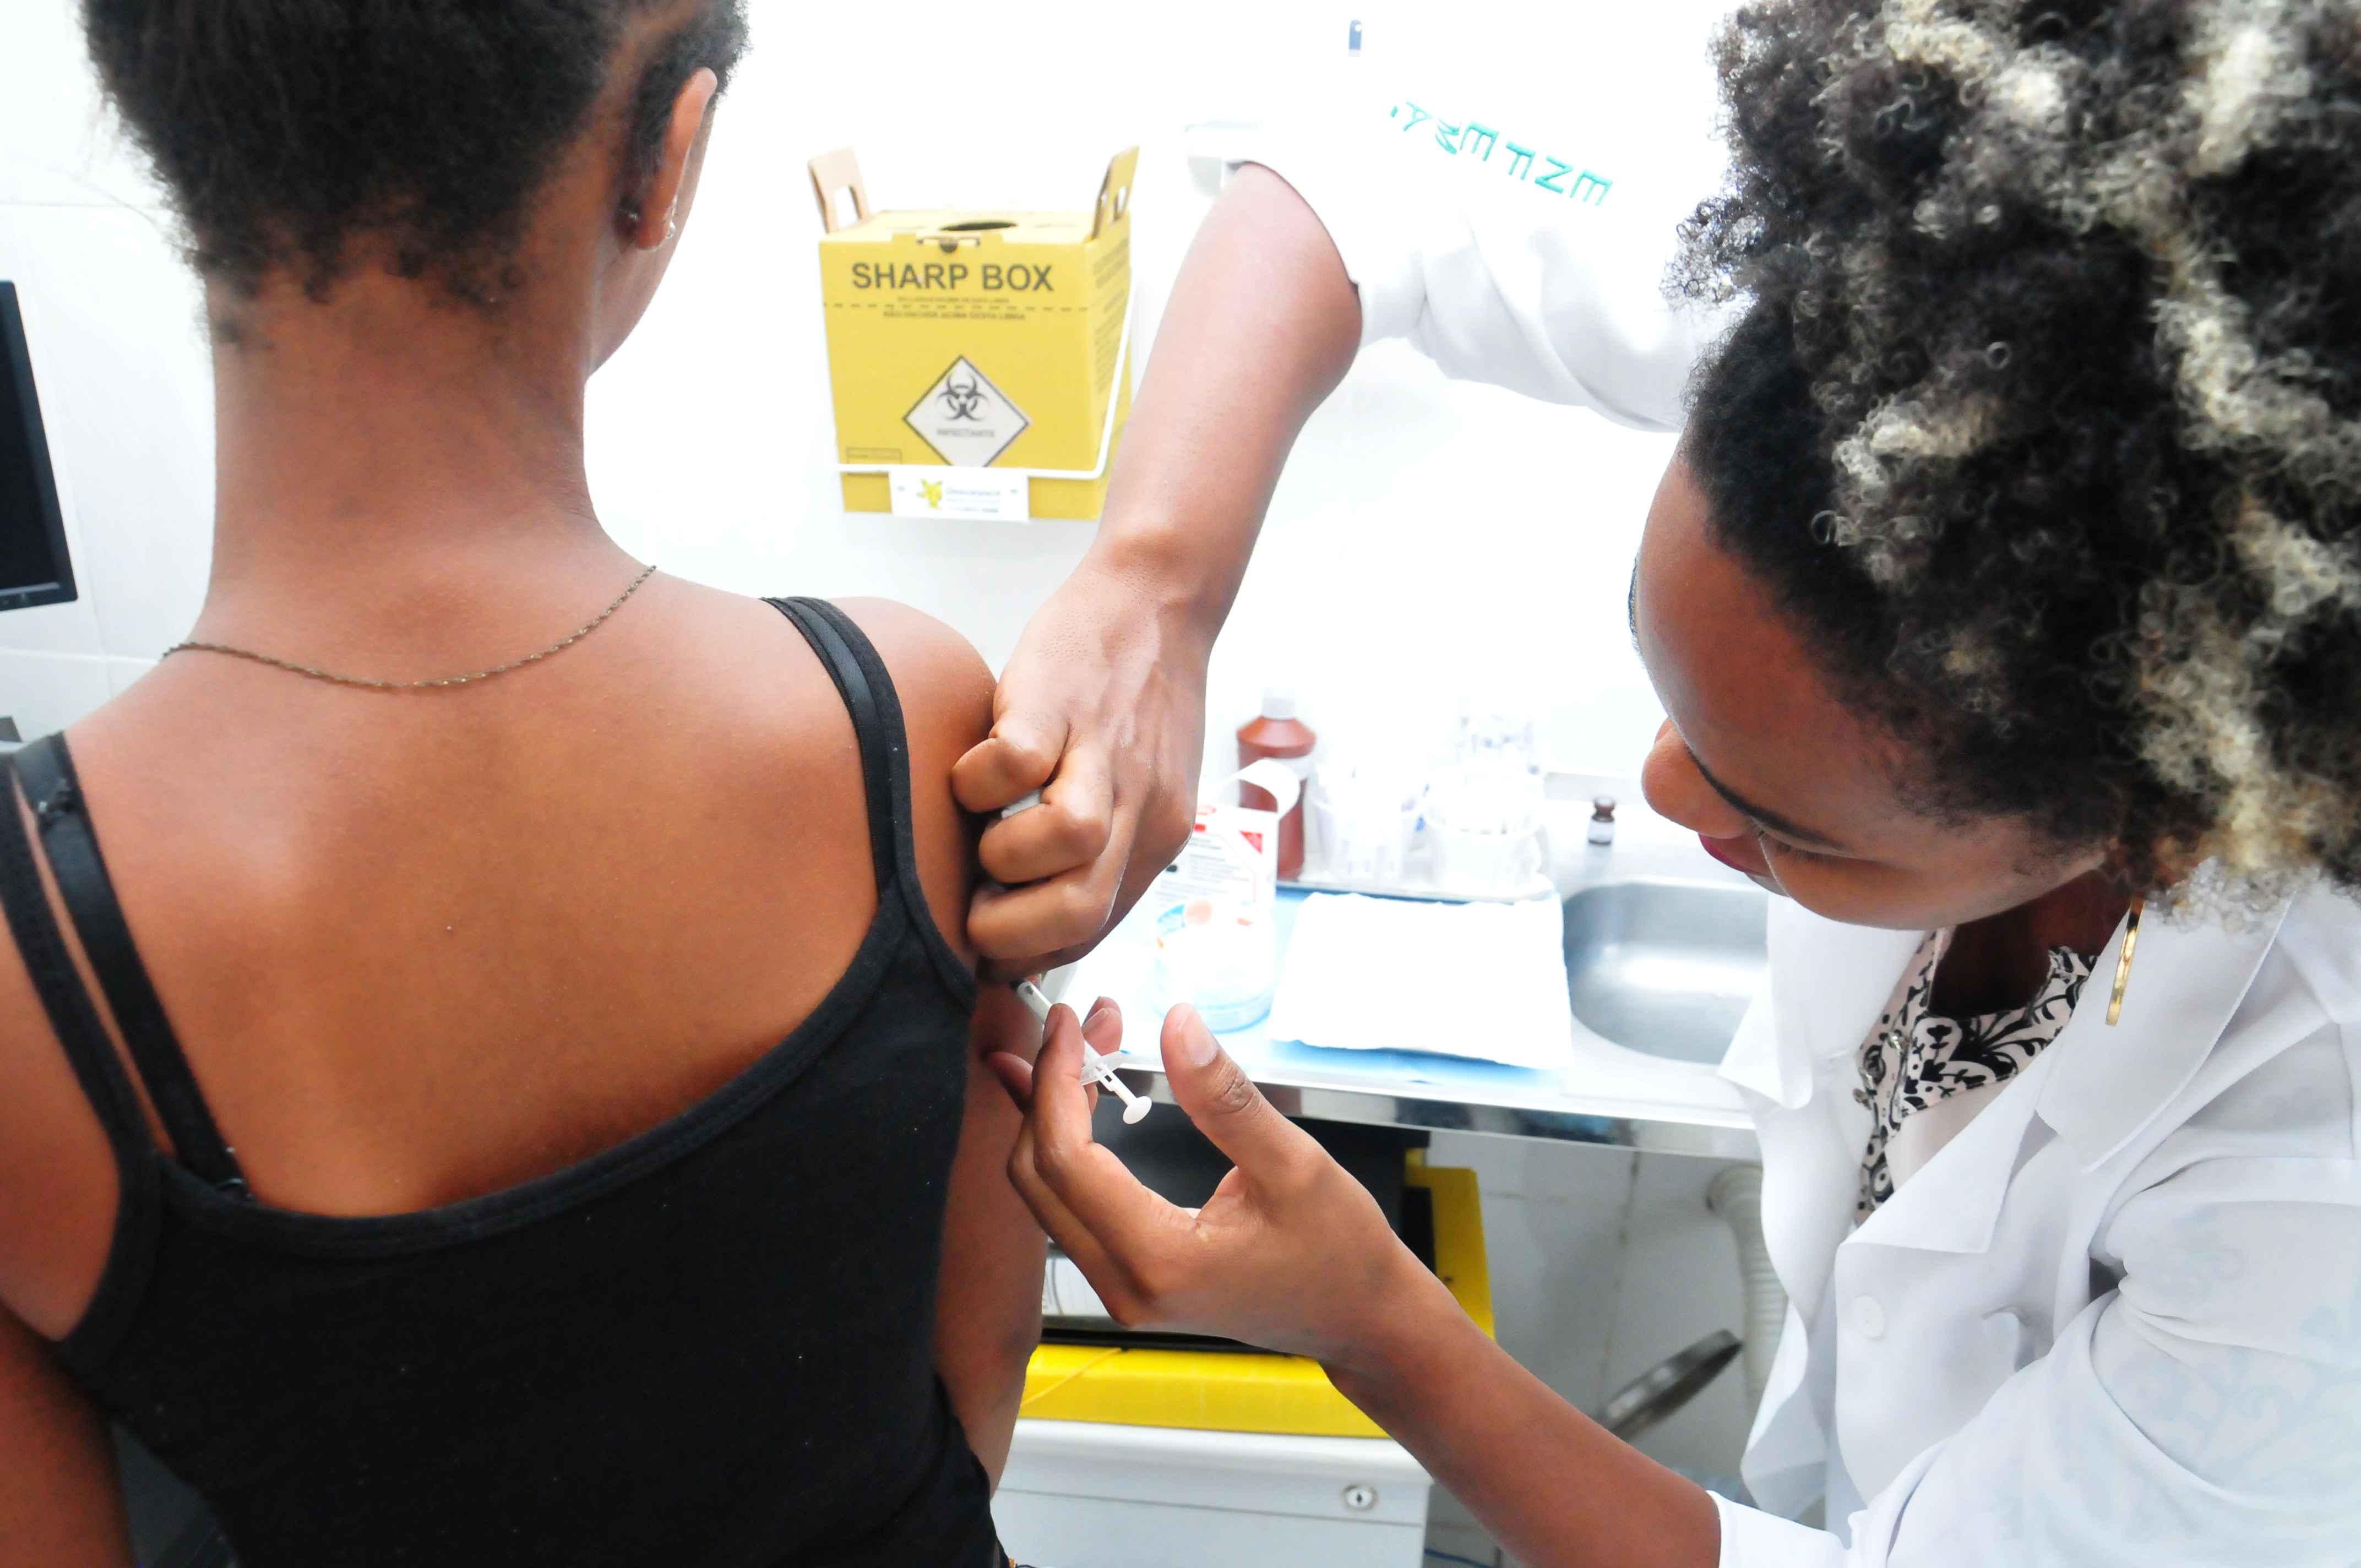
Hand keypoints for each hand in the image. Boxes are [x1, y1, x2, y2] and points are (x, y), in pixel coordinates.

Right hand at [955, 561, 1209, 976]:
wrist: (1159, 599)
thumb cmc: (1137, 700)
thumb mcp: (1144, 791)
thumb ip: (1104, 851)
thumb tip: (1030, 917)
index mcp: (1156, 837)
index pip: (1094, 932)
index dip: (1029, 953)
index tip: (990, 944)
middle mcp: (1140, 806)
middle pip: (1083, 909)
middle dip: (1010, 932)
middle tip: (975, 909)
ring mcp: (1103, 753)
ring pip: (1067, 842)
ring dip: (1003, 855)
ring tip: (983, 829)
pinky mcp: (1060, 703)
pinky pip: (1017, 764)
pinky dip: (980, 780)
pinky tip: (973, 768)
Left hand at [985, 1001, 1461, 1371]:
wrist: (1360, 1318)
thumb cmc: (1339, 1253)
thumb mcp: (1294, 1164)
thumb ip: (1225, 1098)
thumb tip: (1177, 1025)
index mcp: (1159, 1260)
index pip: (1068, 1159)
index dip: (1057, 1080)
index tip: (1072, 1022)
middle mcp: (1125, 1285)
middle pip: (1038, 1175)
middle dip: (1048, 1089)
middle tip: (1081, 1024)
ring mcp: (1121, 1289)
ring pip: (1045, 1192)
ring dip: (1050, 1114)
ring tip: (1077, 1047)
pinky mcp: (1129, 1279)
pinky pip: (1068, 1207)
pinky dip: (1063, 1146)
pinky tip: (1065, 1100)